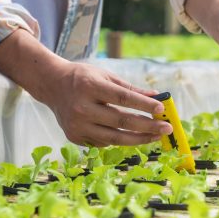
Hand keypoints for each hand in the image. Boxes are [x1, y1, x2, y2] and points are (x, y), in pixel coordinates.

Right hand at [38, 61, 172, 146]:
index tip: (162, 109)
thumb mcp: (105, 75)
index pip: (123, 99)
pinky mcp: (74, 137)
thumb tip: (157, 98)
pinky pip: (103, 142)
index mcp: (90, 87)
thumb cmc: (82, 78)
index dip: (144, 106)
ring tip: (156, 136)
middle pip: (121, 121)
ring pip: (114, 138)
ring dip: (138, 139)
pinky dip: (118, 139)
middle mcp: (81, 107)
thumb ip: (130, 89)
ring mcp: (77, 125)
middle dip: (147, 126)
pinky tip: (130, 135)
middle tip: (167, 128)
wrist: (51, 85)